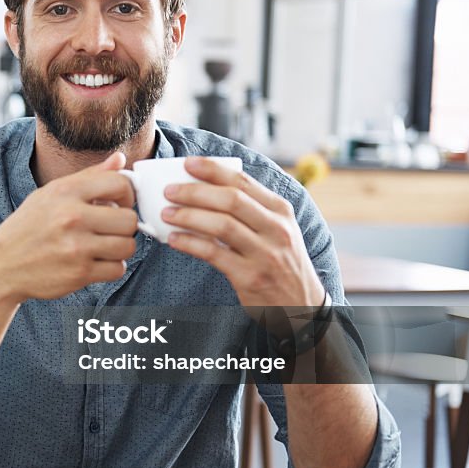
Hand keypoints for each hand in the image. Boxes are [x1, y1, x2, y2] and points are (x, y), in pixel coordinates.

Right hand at [0, 151, 137, 303]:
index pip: (120, 184)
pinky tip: (94, 262)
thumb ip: (89, 176)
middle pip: (129, 219)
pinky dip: (110, 268)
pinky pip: (117, 269)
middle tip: (110, 229)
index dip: (128, 195)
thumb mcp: (51, 194)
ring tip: (102, 246)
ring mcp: (76, 247)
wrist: (1, 266)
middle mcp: (72, 217)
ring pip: (127, 245)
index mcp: (65, 192)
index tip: (119, 204)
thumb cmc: (27, 228)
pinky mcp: (79, 273)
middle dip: (124, 226)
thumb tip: (120, 159)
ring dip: (119, 248)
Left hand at [160, 157, 324, 310]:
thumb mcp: (276, 229)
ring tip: (166, 213)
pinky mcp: (250, 277)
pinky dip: (190, 243)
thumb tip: (203, 189)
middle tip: (169, 191)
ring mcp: (265, 254)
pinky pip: (214, 254)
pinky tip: (174, 239)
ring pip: (222, 225)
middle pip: (230, 200)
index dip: (213, 170)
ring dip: (188, 216)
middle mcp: (276, 229)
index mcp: (280, 211)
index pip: (243, 181)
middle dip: (195, 192)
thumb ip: (250, 210)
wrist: (302, 304)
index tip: (189, 163)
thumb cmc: (279, 260)